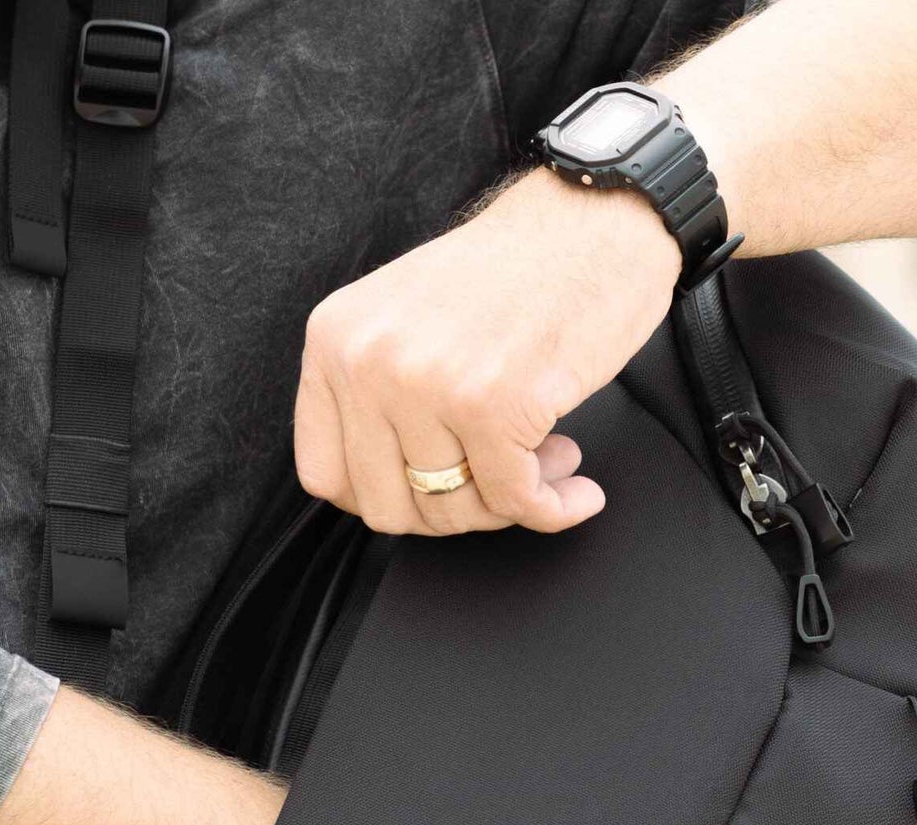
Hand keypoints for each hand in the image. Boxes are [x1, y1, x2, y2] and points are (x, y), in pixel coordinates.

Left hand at [293, 171, 682, 537]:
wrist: (592, 220)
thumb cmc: (515, 272)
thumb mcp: (406, 322)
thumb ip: (378, 397)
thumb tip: (394, 493)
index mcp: (335, 340)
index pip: (324, 476)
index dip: (387, 499)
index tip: (432, 492)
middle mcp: (368, 361)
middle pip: (387, 509)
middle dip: (452, 512)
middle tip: (499, 482)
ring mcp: (427, 384)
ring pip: (452, 512)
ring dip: (509, 507)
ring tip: (547, 467)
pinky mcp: (493, 405)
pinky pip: (516, 500)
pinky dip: (554, 508)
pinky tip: (577, 489)